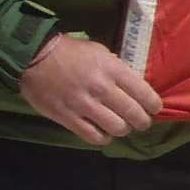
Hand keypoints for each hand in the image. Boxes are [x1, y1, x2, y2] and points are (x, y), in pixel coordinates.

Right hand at [19, 34, 163, 144]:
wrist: (35, 57)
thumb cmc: (70, 52)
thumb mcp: (100, 52)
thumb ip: (118, 70)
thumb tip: (133, 88)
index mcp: (112, 69)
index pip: (144, 94)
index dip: (154, 105)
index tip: (154, 108)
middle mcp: (102, 89)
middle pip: (134, 115)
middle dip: (142, 121)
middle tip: (141, 121)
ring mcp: (85, 106)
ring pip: (117, 129)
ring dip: (123, 129)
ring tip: (120, 126)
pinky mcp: (69, 119)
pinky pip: (94, 137)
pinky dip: (103, 137)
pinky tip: (103, 132)